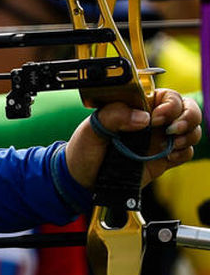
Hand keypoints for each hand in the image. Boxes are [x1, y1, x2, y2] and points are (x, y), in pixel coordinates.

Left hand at [65, 88, 201, 188]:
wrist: (82, 178)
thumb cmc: (85, 148)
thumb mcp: (92, 127)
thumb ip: (114, 115)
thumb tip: (143, 118)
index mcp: (137, 106)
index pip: (166, 96)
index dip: (170, 104)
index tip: (156, 117)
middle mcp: (153, 120)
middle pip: (187, 109)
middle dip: (188, 117)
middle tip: (171, 130)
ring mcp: (159, 139)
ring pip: (191, 130)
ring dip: (189, 135)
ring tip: (172, 144)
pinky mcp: (163, 158)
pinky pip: (186, 152)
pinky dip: (185, 153)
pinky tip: (169, 157)